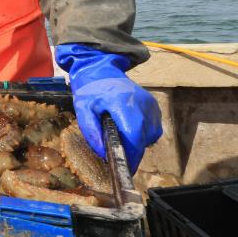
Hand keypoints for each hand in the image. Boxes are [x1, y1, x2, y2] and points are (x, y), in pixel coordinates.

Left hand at [56, 44, 162, 173]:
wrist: (101, 70)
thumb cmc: (90, 91)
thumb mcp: (82, 110)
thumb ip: (91, 132)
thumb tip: (104, 153)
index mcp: (123, 103)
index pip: (133, 135)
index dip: (131, 155)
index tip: (123, 168)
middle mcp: (142, 104)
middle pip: (143, 138)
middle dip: (132, 152)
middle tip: (117, 157)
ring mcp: (151, 105)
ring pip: (150, 135)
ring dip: (136, 143)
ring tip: (119, 136)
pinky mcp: (154, 106)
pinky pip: (152, 129)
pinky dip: (142, 134)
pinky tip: (127, 128)